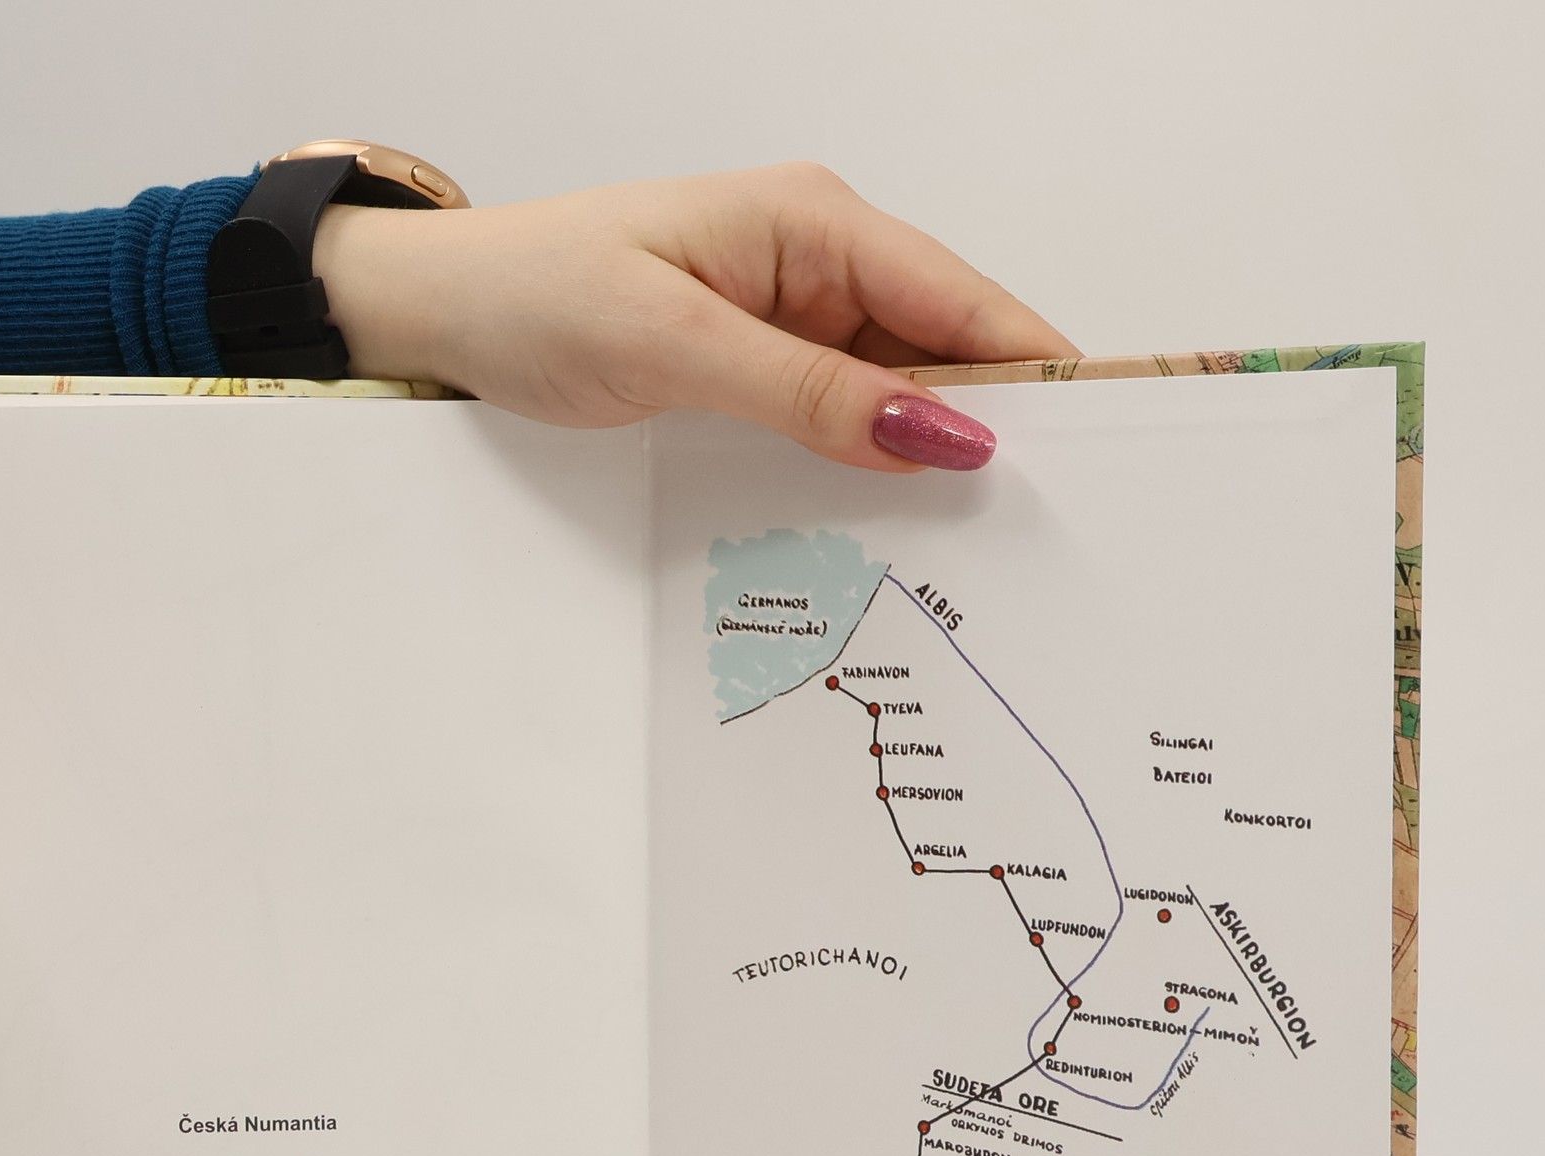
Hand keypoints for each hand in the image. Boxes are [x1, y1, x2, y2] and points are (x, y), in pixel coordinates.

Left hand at [314, 163, 1076, 471]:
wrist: (446, 314)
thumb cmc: (539, 296)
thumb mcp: (676, 346)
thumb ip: (810, 394)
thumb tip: (942, 433)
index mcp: (814, 223)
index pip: (960, 300)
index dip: (1034, 373)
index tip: (1098, 449)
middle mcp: (822, 262)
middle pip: (948, 348)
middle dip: (994, 427)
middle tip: (1042, 527)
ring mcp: (796, 318)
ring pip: (902, 392)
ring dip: (933, 456)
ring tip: (984, 543)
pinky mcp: (767, 366)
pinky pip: (847, 416)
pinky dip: (875, 463)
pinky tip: (899, 520)